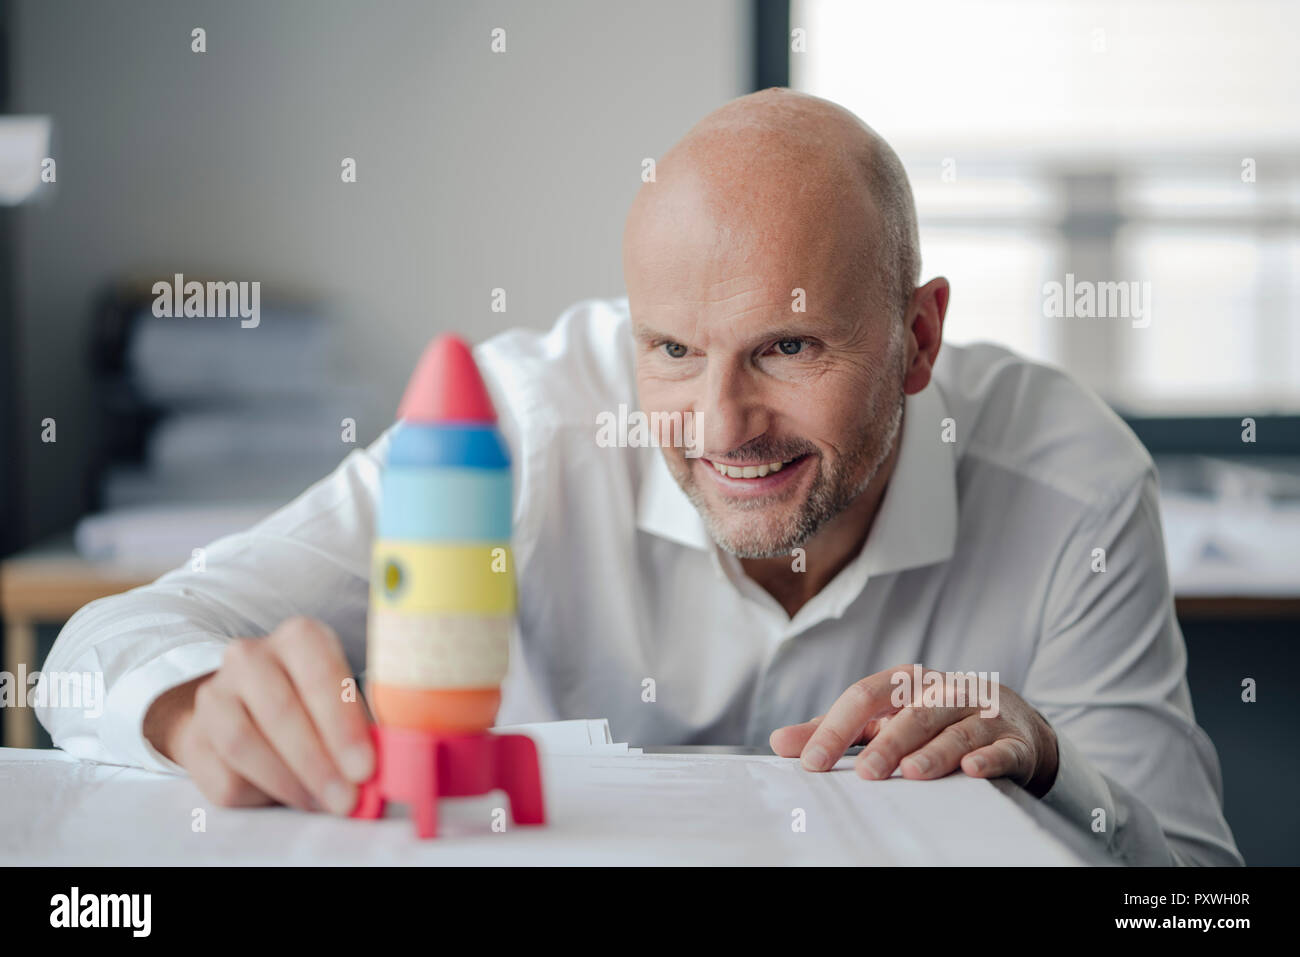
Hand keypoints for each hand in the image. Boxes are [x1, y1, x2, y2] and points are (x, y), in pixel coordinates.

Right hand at [143, 616, 373, 813]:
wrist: (245, 710)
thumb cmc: (314, 706)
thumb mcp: (344, 701)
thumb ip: (363, 727)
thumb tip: (388, 765)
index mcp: (300, 637)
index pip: (320, 674)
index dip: (343, 725)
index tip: (365, 768)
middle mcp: (251, 656)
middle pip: (280, 710)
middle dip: (318, 762)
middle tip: (346, 798)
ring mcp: (215, 694)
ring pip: (244, 743)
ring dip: (289, 781)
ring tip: (321, 803)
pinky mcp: (194, 737)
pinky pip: (224, 775)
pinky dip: (261, 795)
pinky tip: (289, 798)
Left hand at [769, 664, 1058, 796]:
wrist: (1013, 723)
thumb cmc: (932, 719)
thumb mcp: (883, 719)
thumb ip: (834, 730)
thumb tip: (780, 743)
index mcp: (906, 683)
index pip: (865, 697)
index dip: (837, 727)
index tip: (811, 763)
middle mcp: (944, 692)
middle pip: (913, 712)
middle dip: (887, 743)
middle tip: (865, 773)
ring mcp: (982, 715)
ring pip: (957, 729)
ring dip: (935, 751)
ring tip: (912, 773)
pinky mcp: (1014, 741)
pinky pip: (1003, 748)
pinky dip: (990, 758)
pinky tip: (974, 770)